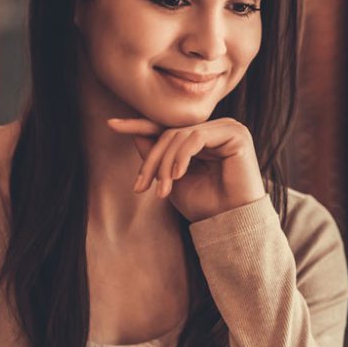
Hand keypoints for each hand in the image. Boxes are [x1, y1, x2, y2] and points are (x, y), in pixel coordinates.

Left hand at [107, 117, 266, 221]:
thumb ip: (157, 156)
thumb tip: (134, 133)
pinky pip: (196, 137)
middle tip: (141, 186)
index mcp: (203, 139)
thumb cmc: (206, 205)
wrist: (232, 223)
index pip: (167, 127)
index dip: (140, 125)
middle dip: (152, 160)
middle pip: (170, 133)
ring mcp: (227, 129)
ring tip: (162, 189)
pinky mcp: (235, 134)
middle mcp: (215, 130)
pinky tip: (178, 176)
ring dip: (165, 163)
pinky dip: (181, 157)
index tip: (112, 124)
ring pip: (180, 135)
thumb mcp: (172, 180)